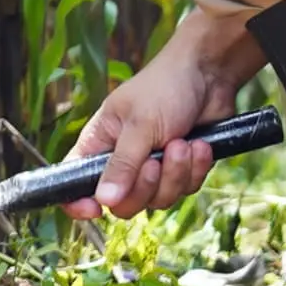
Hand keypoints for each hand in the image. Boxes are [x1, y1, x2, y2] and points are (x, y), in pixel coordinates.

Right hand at [74, 7, 262, 219]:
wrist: (209, 76)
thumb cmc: (164, 88)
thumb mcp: (139, 126)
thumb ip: (123, 165)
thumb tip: (103, 201)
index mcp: (99, 144)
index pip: (76, 182)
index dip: (79, 202)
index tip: (94, 210)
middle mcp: (122, 161)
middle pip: (124, 203)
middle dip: (146, 186)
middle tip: (156, 161)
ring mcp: (153, 168)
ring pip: (158, 200)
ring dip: (175, 173)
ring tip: (183, 143)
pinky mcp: (181, 171)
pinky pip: (185, 190)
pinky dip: (195, 169)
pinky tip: (199, 145)